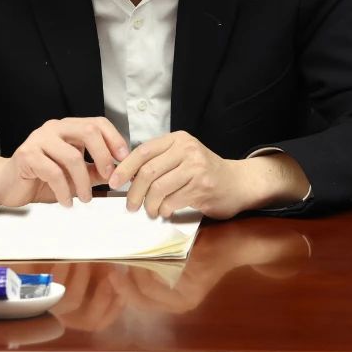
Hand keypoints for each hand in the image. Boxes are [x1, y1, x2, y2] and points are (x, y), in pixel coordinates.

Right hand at [0, 116, 129, 207]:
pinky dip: (64, 190)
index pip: (97, 123)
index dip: (114, 139)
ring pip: (72, 156)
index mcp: (68, 128)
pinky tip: (66, 201)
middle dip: (103, 156)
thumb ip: (94, 171)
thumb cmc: (41, 178)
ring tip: (85, 198)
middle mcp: (54, 128)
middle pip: (88, 131)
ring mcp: (39, 139)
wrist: (7, 184)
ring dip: (83, 182)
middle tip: (109, 178)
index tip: (124, 158)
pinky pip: (53, 172)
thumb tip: (120, 173)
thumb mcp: (74, 175)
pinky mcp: (27, 155)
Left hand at [107, 132, 308, 219]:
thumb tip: (125, 176)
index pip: (143, 151)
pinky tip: (165, 212)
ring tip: (150, 211)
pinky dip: (165, 210)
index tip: (113, 182)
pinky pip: (173, 201)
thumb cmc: (204, 172)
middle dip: (134, 192)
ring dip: (149, 204)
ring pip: (159, 188)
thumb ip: (158, 161)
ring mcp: (196, 167)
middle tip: (130, 205)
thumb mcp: (181, 157)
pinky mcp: (203, 186)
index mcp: (177, 139)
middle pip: (148, 172)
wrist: (238, 183)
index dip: (124, 168)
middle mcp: (187, 149)